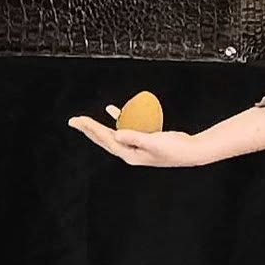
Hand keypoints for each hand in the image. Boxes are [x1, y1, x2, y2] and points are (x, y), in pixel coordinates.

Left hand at [69, 112, 204, 167]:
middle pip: (104, 139)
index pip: (105, 139)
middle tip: (73, 120)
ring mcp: (136, 146)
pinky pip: (126, 128)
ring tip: (86, 120)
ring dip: (100, 126)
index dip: (91, 129)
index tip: (78, 120)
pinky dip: (119, 119)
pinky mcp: (143, 139)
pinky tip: (113, 110)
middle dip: (88, 130)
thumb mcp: (154, 142)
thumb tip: (116, 133)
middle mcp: (130, 152)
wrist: (192, 151)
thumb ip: (134, 137)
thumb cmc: (174, 148)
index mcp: (129, 154)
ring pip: (113, 134)